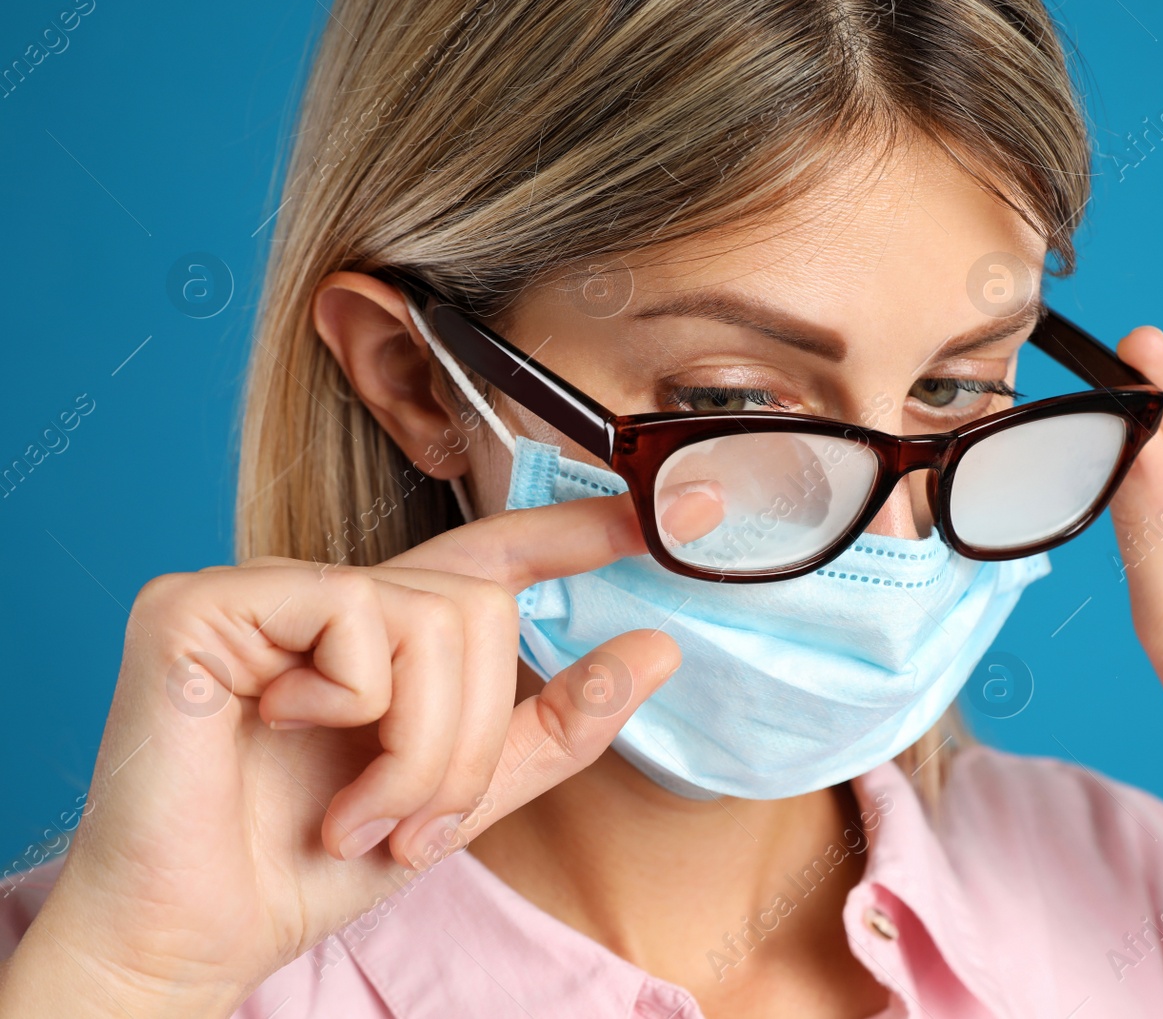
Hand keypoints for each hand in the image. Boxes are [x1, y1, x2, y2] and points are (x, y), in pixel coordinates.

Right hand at [5, 492, 715, 1015]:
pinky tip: (279, 738)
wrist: (193, 937)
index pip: (492, 555)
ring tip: (357, 815)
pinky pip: (353, 620)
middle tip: (408, 821)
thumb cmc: (307, 865)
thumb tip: (659, 648)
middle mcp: (324, 596)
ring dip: (420, 749)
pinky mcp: (205, 603)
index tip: (684, 509)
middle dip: (469, 740)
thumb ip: (556, 723)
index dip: (578, 529)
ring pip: (432, 619)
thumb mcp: (461, 795)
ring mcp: (263, 590)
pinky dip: (351, 709)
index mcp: (380, 634)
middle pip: (481, 609)